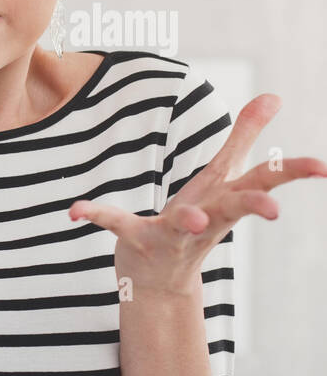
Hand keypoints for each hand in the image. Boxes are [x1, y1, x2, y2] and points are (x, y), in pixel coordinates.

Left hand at [70, 93, 326, 295]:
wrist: (159, 281)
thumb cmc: (196, 219)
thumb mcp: (221, 178)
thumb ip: (245, 137)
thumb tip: (275, 94)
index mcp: (226, 199)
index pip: (263, 181)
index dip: (293, 171)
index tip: (325, 167)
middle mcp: (206, 218)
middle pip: (235, 208)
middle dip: (254, 205)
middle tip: (274, 209)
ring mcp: (172, 233)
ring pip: (185, 225)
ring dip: (189, 219)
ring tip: (192, 216)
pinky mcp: (136, 240)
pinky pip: (116, 224)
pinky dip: (97, 214)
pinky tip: (75, 210)